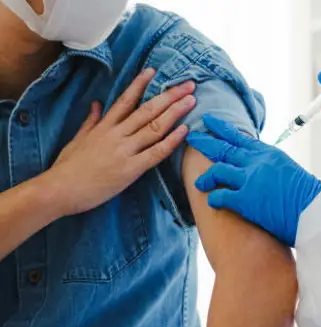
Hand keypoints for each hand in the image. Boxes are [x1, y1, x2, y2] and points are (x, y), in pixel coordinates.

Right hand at [48, 68, 195, 215]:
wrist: (59, 189)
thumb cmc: (67, 167)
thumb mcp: (77, 139)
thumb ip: (91, 121)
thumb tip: (96, 104)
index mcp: (104, 126)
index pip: (125, 99)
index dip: (141, 84)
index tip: (155, 71)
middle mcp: (116, 134)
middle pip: (148, 109)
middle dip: (169, 96)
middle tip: (189, 85)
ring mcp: (125, 150)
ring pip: (155, 126)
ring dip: (175, 112)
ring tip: (191, 100)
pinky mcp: (130, 169)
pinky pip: (155, 153)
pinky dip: (171, 141)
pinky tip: (184, 130)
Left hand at [186, 114, 320, 246]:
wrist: (316, 212)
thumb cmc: (306, 196)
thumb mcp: (288, 170)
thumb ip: (269, 165)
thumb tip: (259, 166)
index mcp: (268, 153)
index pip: (239, 137)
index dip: (221, 128)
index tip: (209, 122)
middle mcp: (257, 162)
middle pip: (224, 148)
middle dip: (205, 142)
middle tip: (191, 137)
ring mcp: (250, 179)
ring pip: (218, 170)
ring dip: (206, 177)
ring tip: (198, 183)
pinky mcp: (246, 200)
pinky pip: (221, 196)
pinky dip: (214, 198)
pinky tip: (212, 201)